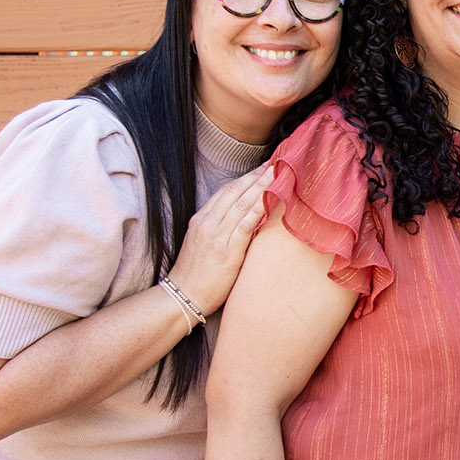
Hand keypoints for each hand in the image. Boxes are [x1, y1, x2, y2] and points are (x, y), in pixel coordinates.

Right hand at [166, 164, 274, 315]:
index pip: (225, 191)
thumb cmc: (195, 274)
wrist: (182, 296)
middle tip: (274, 164)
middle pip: (234, 192)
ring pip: (241, 205)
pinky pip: (245, 226)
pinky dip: (258, 210)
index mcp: (201, 220)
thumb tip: (242, 218)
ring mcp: (216, 237)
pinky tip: (271, 200)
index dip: (244, 178)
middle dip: (255, 176)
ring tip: (277, 174)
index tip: (261, 168)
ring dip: (261, 187)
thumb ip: (219, 229)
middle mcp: (207, 224)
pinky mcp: (227, 252)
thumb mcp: (202, 244)